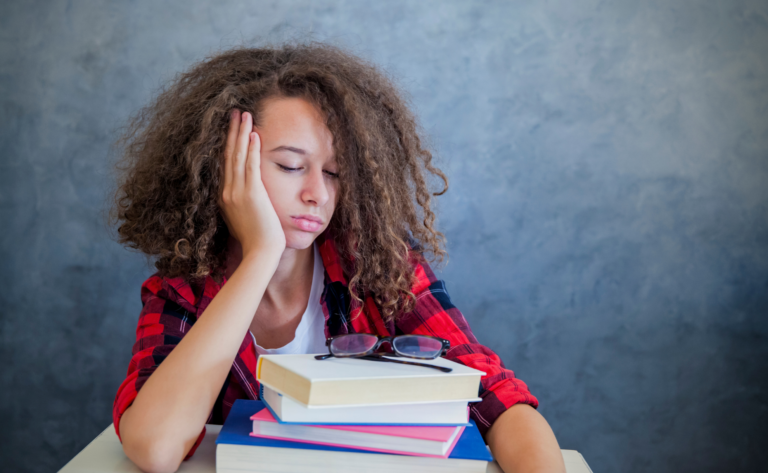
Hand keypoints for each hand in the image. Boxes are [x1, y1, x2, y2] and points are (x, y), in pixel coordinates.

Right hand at [219, 109, 285, 256]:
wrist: (260, 253)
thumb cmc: (257, 241)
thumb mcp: (243, 219)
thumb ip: (241, 205)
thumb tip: (245, 198)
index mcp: (224, 197)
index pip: (225, 164)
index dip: (227, 143)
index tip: (231, 128)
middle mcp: (226, 192)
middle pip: (228, 154)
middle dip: (232, 131)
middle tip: (235, 112)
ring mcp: (237, 192)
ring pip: (237, 156)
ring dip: (241, 133)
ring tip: (244, 114)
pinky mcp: (251, 194)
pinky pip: (250, 165)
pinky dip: (251, 148)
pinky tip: (254, 134)